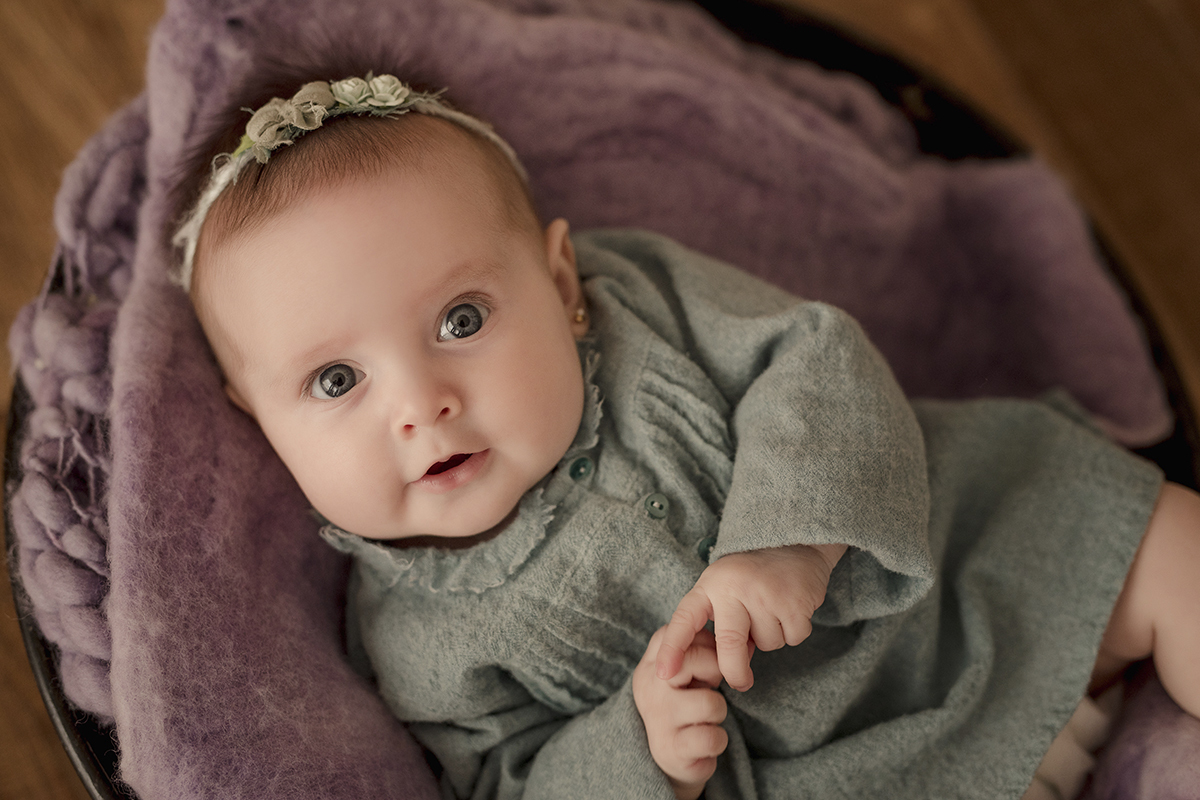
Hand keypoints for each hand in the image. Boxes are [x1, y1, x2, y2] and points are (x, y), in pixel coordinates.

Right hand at [634, 627, 728, 799]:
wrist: (671, 756)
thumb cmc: (685, 703)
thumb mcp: (686, 673)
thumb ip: (702, 651)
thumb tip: (740, 643)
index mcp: (650, 665)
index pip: (673, 633)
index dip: (703, 640)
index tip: (710, 655)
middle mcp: (649, 687)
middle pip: (693, 659)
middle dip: (715, 671)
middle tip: (712, 684)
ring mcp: (659, 718)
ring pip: (710, 703)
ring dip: (720, 710)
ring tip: (708, 716)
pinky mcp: (672, 748)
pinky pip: (713, 737)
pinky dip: (719, 740)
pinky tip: (707, 739)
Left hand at [655, 543, 844, 690]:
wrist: (793, 543)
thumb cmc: (750, 574)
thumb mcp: (723, 588)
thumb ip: (720, 623)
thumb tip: (731, 666)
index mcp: (711, 586)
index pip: (685, 620)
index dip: (673, 649)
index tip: (664, 674)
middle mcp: (735, 589)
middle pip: (729, 646)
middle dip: (734, 673)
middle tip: (740, 683)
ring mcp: (766, 596)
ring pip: (767, 644)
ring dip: (771, 637)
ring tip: (771, 608)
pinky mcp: (795, 603)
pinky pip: (792, 638)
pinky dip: (793, 632)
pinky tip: (790, 608)